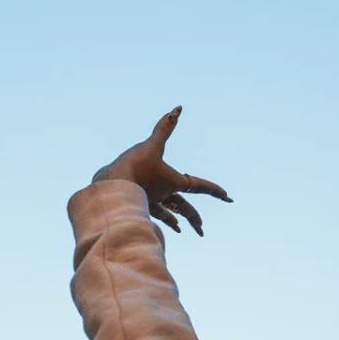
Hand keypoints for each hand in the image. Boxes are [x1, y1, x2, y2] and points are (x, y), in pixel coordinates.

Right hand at [93, 107, 231, 234]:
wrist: (110, 185)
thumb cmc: (134, 166)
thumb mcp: (151, 145)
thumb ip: (165, 127)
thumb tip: (178, 109)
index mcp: (174, 183)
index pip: (200, 186)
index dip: (214, 190)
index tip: (227, 196)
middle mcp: (165, 195)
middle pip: (185, 209)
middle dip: (194, 218)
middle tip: (202, 230)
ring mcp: (151, 202)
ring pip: (169, 215)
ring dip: (176, 222)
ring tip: (184, 229)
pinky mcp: (137, 202)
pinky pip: (152, 213)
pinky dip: (159, 218)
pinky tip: (162, 224)